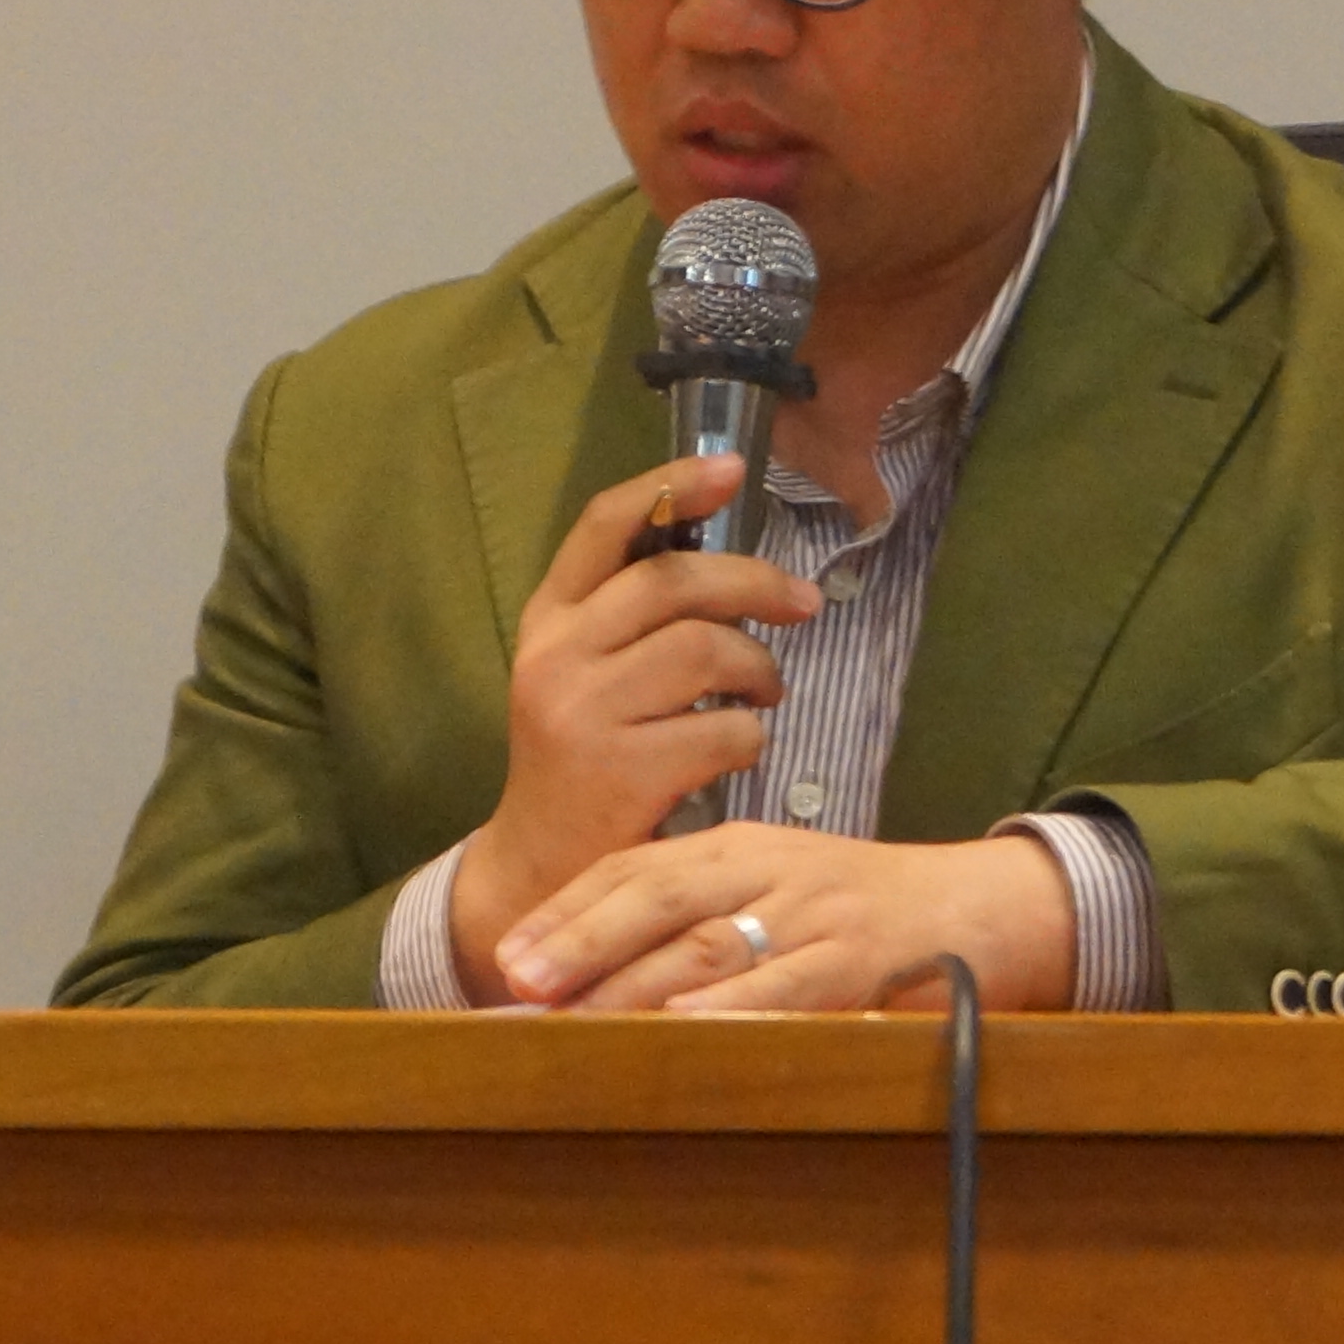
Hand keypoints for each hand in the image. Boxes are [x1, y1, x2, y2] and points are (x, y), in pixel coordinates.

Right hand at [445, 456, 823, 1001]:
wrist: (539, 875)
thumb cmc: (584, 764)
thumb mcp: (585, 677)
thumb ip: (634, 621)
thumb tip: (731, 566)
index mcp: (549, 620)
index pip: (606, 524)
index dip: (671, 483)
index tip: (730, 467)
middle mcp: (556, 655)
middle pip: (674, 580)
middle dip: (755, 583)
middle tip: (803, 604)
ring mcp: (583, 712)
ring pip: (706, 649)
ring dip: (759, 667)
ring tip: (765, 691)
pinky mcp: (620, 771)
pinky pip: (723, 727)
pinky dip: (749, 736)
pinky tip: (736, 752)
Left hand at [496, 827, 1079, 1015]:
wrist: (983, 905)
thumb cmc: (864, 911)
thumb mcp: (777, 893)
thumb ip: (702, 920)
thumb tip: (599, 978)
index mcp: (741, 848)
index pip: (635, 866)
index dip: (568, 907)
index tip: (508, 951)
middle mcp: (770, 869)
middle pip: (658, 894)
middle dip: (581, 938)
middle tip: (517, 980)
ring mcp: (816, 913)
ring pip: (710, 940)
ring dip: (634, 981)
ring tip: (573, 1016)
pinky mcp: (860, 959)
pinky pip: (788, 983)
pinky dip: (733, 1004)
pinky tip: (685, 1025)